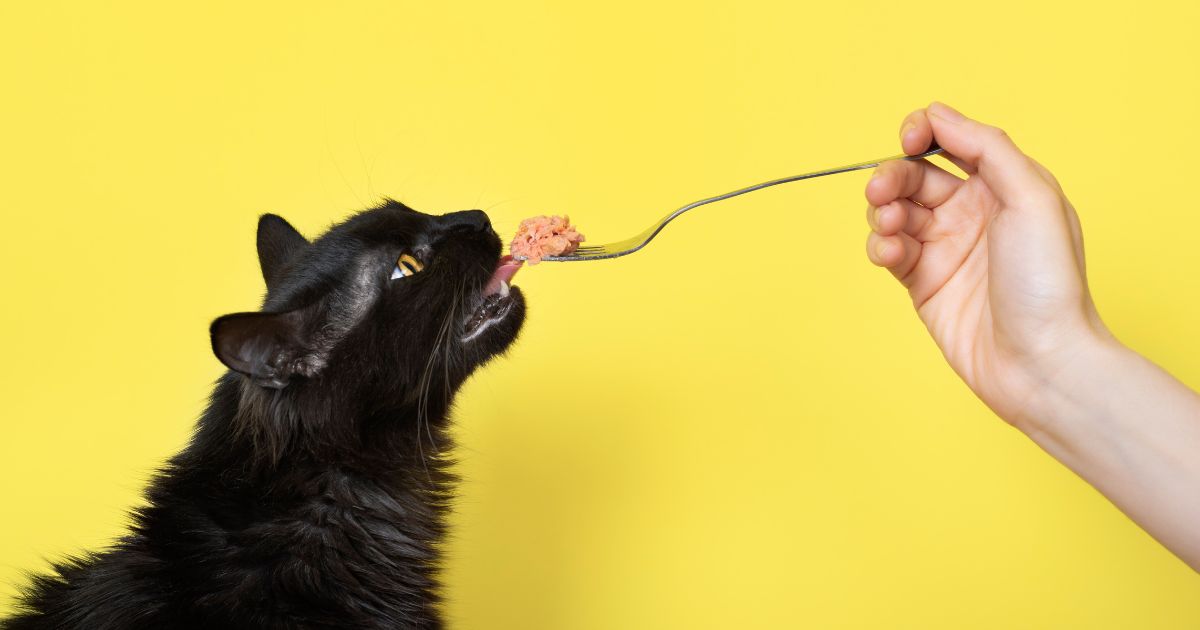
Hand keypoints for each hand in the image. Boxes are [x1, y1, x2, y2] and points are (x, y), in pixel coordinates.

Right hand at [864, 102, 1110, 428]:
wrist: (1039, 362)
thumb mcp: (1032, 197)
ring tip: (890, 229)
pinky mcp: (922, 282)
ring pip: (894, 211)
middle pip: (913, 175)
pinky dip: (880, 246)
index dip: (922, 133)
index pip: (950, 141)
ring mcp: (945, 247)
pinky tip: (890, 255)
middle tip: (880, 192)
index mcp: (1003, 184)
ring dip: (882, 212)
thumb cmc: (1047, 283)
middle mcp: (972, 212)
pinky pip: (889, 250)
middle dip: (890, 176)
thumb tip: (938, 114)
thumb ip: (987, 147)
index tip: (907, 140)